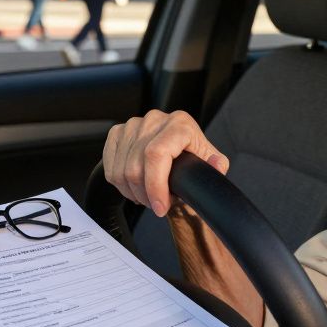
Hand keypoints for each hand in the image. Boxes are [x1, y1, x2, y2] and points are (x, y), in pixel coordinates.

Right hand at [103, 110, 228, 216]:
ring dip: (133, 192)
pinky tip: (135, 187)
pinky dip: (120, 184)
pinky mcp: (117, 133)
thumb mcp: (211, 163)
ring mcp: (133, 124)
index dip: (155, 185)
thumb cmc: (193, 159)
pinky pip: (110, 167)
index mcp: (180, 123)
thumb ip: (217, 165)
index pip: (156, 154)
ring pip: (120, 170)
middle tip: (158, 204)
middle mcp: (155, 119)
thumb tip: (217, 164)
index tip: (161, 207)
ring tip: (149, 197)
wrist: (178, 153)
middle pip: (136, 166)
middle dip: (146, 195)